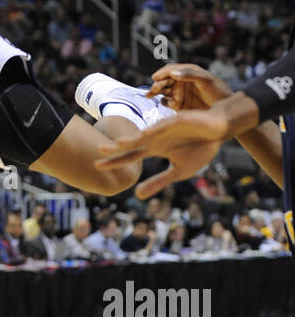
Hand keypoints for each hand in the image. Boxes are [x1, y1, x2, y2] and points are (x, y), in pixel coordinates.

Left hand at [95, 107, 231, 197]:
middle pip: (133, 143)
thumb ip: (158, 182)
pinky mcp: (180, 120)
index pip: (131, 155)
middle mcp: (156, 137)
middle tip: (98, 151)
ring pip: (146, 133)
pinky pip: (166, 125)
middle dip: (116, 148)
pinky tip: (146, 134)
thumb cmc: (200, 149)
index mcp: (155, 147)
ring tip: (118, 143)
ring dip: (133, 138)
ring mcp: (166, 128)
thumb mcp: (179, 171)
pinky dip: (156, 129)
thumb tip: (137, 195)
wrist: (220, 131)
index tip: (97, 166)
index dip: (115, 161)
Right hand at [146, 62, 232, 110]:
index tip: (156, 77)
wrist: (225, 109)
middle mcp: (181, 81)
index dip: (162, 73)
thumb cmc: (218, 91)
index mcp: (188, 72)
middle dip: (157, 83)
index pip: (170, 69)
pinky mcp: (178, 104)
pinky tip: (167, 103)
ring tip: (150, 95)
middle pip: (164, 80)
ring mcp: (179, 92)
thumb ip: (190, 74)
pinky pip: (166, 102)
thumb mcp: (206, 80)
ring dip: (156, 92)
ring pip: (163, 90)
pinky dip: (164, 102)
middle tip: (153, 89)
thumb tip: (173, 72)